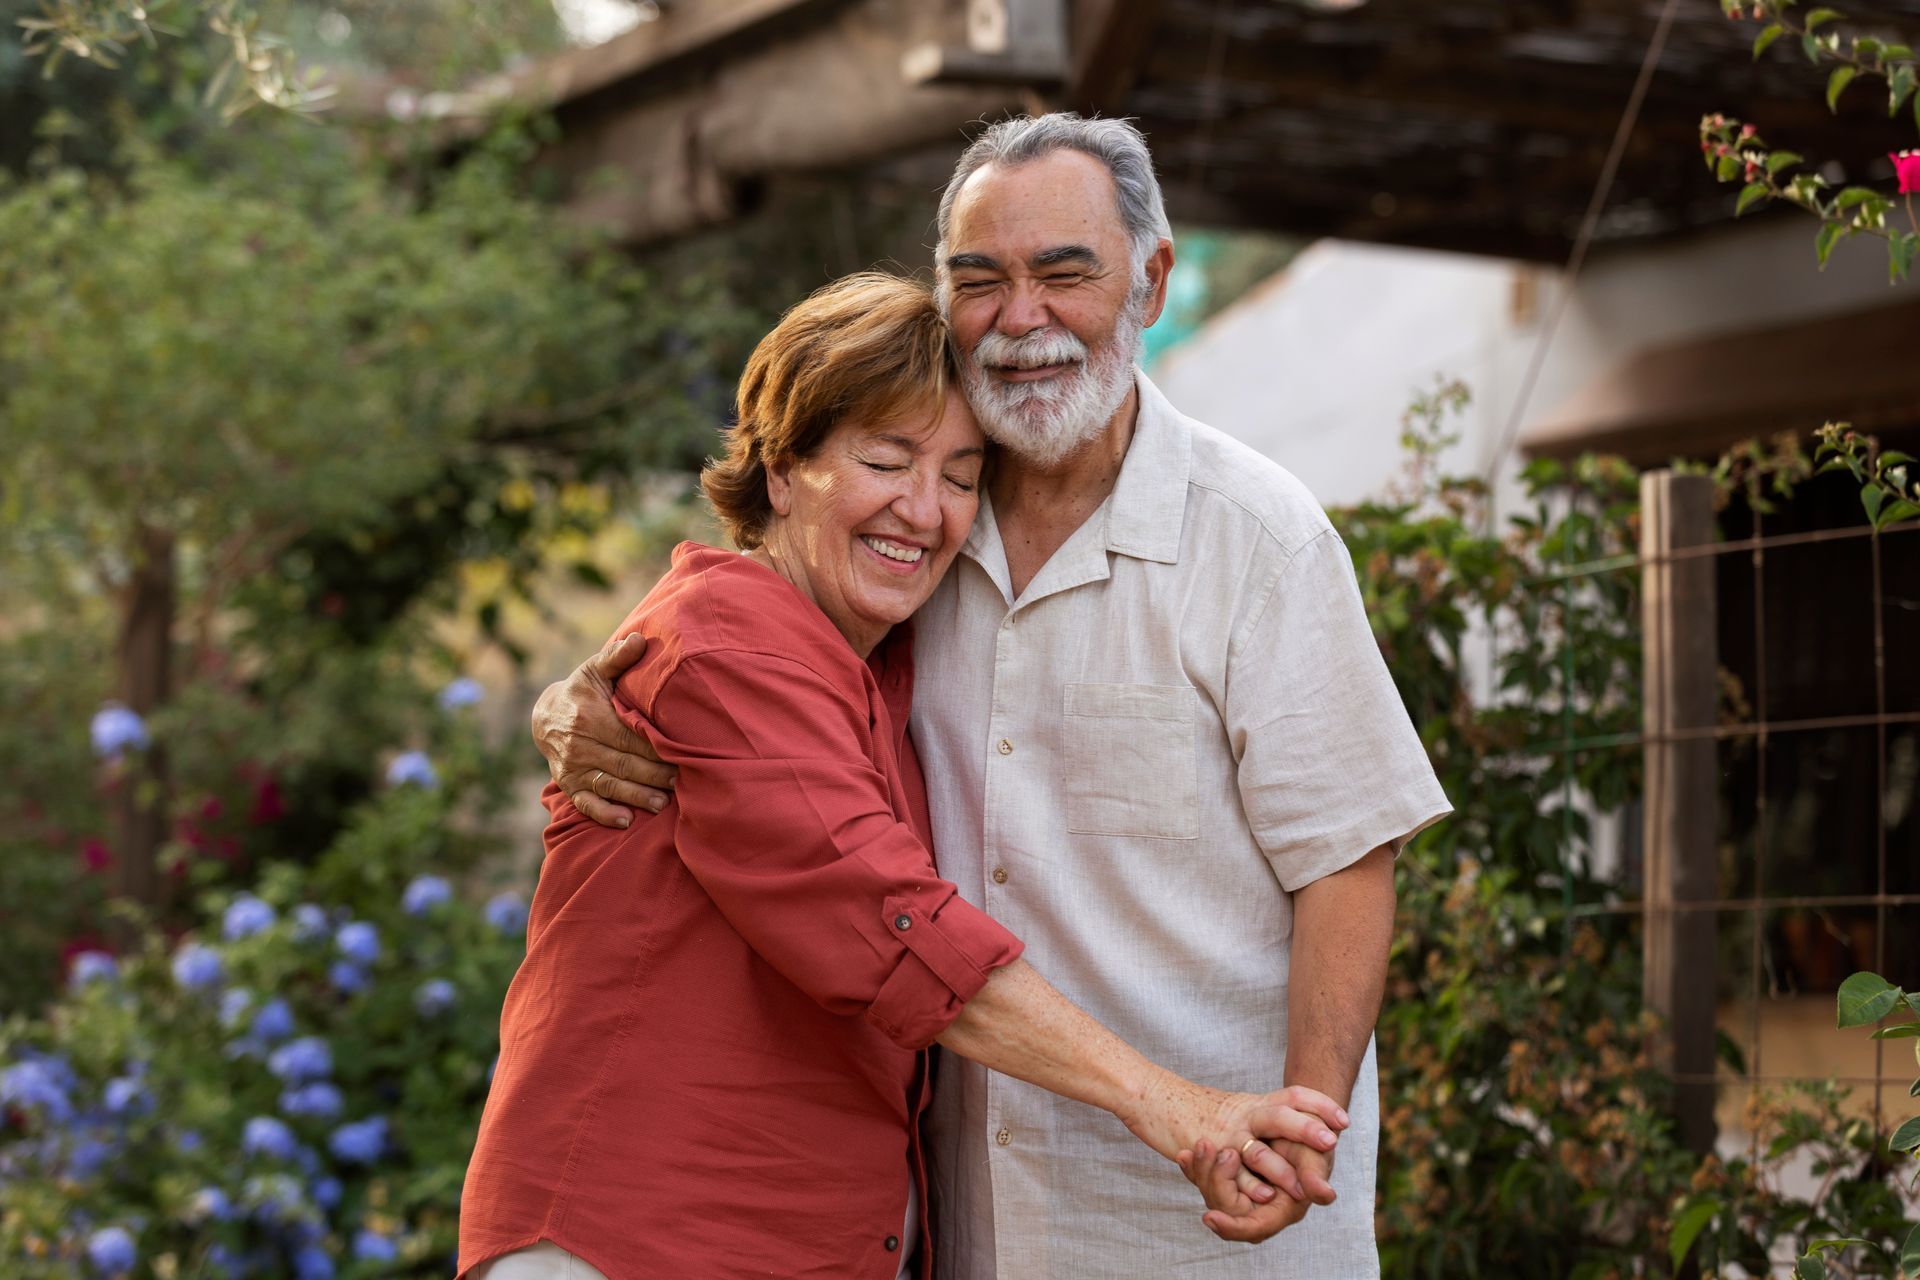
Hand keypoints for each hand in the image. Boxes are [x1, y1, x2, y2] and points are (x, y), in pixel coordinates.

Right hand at [531, 633, 677, 826]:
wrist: (545, 715)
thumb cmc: (582, 690)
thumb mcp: (596, 670)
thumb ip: (618, 658)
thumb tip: (639, 639)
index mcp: (591, 716)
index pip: (630, 736)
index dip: (656, 747)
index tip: (682, 753)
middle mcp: (581, 744)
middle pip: (625, 763)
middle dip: (654, 775)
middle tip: (683, 782)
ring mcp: (573, 767)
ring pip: (609, 785)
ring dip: (637, 796)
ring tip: (662, 804)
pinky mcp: (568, 784)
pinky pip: (585, 803)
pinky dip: (604, 814)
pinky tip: (626, 821)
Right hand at [1121, 1074, 1345, 1211]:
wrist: (1153, 1096)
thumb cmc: (1196, 1106)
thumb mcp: (1236, 1106)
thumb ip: (1262, 1114)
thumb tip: (1292, 1116)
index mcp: (1254, 1103)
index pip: (1293, 1096)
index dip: (1320, 1106)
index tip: (1343, 1120)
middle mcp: (1243, 1115)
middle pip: (1279, 1116)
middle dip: (1307, 1130)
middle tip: (1331, 1143)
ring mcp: (1225, 1134)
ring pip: (1257, 1150)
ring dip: (1281, 1170)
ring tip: (1302, 1188)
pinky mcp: (1206, 1152)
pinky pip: (1229, 1172)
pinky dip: (1246, 1185)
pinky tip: (1262, 1197)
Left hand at [1176, 1140, 1314, 1242]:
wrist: (1304, 1124)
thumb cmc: (1313, 1144)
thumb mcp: (1316, 1156)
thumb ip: (1315, 1176)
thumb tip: (1324, 1195)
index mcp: (1281, 1210)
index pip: (1252, 1228)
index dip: (1231, 1227)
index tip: (1209, 1217)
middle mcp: (1259, 1207)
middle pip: (1226, 1209)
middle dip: (1213, 1180)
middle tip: (1208, 1147)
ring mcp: (1242, 1194)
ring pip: (1212, 1193)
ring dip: (1202, 1169)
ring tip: (1200, 1144)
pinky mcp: (1231, 1179)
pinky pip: (1206, 1178)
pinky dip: (1195, 1166)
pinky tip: (1184, 1154)